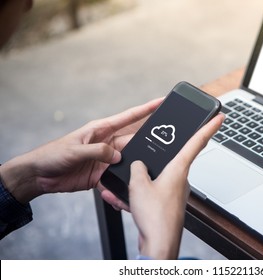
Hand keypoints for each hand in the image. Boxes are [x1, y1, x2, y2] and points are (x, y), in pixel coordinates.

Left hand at [0, 98, 162, 210]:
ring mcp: (106, 159)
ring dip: (136, 164)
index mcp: (101, 130)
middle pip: (133, 140)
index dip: (146, 109)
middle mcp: (107, 143)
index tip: (161, 102)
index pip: (128, 117)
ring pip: (129, 160)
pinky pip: (118, 177)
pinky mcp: (102, 174)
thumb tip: (118, 156)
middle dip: (148, 141)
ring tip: (148, 167)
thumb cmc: (52, 155)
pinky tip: (130, 183)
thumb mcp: (75, 150)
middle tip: (165, 143)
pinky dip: (124, 181)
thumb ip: (98, 152)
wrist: (39, 176)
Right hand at [129, 113, 223, 258]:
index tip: (220, 116)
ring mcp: (175, 193)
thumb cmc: (155, 217)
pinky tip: (127, 201)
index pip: (198, 142)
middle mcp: (180, 179)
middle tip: (150, 153)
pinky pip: (152, 193)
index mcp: (179, 169)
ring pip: (157, 179)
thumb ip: (137, 168)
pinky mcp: (168, 204)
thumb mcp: (139, 185)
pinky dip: (140, 196)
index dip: (209, 127)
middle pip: (172, 159)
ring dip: (140, 183)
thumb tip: (138, 165)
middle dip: (157, 157)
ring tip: (126, 192)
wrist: (159, 245)